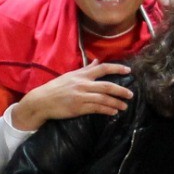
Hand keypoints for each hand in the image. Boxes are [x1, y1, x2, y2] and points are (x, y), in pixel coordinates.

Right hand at [11, 62, 132, 130]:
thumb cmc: (56, 88)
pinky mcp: (78, 107)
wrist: (42, 101)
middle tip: (131, 94)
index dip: (117, 68)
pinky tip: (113, 112)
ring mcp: (81, 96)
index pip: (102, 68)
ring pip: (104, 98)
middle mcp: (83, 84)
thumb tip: (97, 61)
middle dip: (121, 90)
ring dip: (116, 103)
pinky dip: (107, 110)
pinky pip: (96, 108)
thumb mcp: (71, 75)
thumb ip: (86, 69)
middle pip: (107, 85)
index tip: (128, 70)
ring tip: (125, 106)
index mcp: (81, 74)